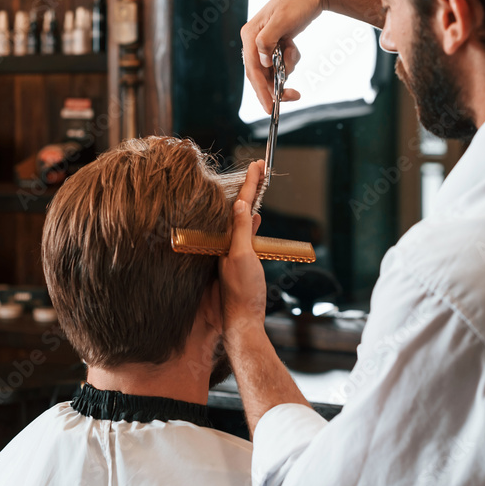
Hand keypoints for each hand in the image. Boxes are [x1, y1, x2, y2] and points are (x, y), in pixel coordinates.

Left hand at [219, 161, 268, 345]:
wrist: (244, 321)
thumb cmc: (242, 293)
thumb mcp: (242, 258)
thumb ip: (241, 231)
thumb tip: (240, 204)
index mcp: (225, 239)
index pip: (240, 205)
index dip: (250, 183)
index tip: (258, 164)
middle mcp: (227, 242)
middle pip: (240, 207)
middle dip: (250, 186)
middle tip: (259, 166)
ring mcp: (233, 251)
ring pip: (242, 219)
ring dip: (251, 201)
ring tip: (257, 183)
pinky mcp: (240, 261)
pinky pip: (245, 233)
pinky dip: (251, 220)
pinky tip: (256, 216)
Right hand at [241, 0, 335, 112]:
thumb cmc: (298, 1)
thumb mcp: (283, 20)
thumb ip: (267, 42)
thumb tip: (260, 63)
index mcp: (250, 34)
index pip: (252, 70)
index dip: (261, 91)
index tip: (271, 108)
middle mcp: (254, 40)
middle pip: (260, 74)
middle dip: (275, 87)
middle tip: (293, 96)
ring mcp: (265, 42)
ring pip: (271, 69)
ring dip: (286, 68)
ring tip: (295, 50)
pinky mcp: (276, 43)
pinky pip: (280, 62)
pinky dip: (290, 60)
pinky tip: (294, 47)